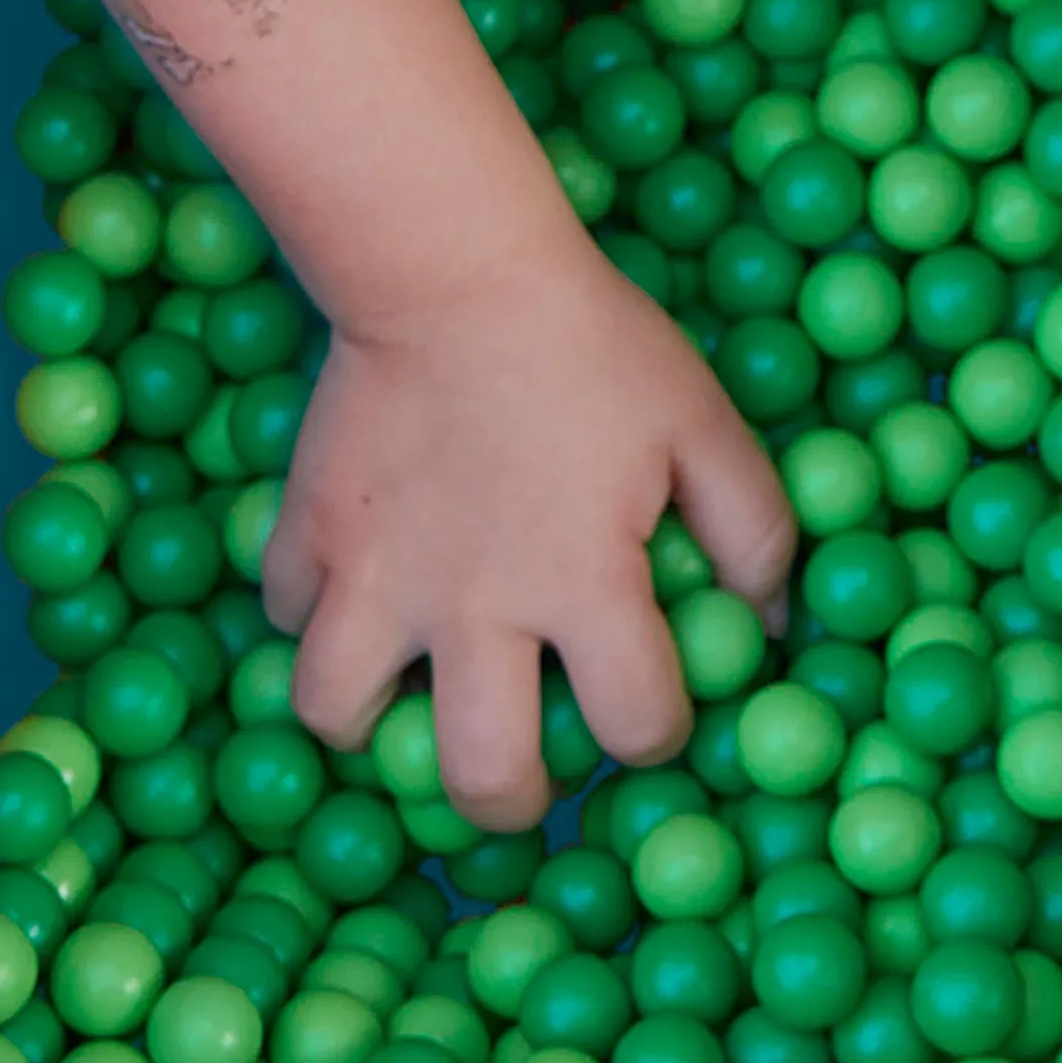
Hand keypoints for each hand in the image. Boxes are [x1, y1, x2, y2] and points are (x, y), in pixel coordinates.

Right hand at [260, 231, 792, 828]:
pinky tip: (360, 582)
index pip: (637, 722)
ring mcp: (375, 576)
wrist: (455, 264)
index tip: (648, 704)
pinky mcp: (304, 533)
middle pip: (483, 777)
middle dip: (512, 798)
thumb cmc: (592, 342)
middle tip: (522, 763)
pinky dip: (315, 614)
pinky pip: (287, 615)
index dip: (658, 729)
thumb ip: (754, 529)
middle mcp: (475, 605)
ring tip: (412, 687)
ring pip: (338, 715)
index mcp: (584, 581)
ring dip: (374, 718)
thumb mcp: (703, 420)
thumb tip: (774, 625)